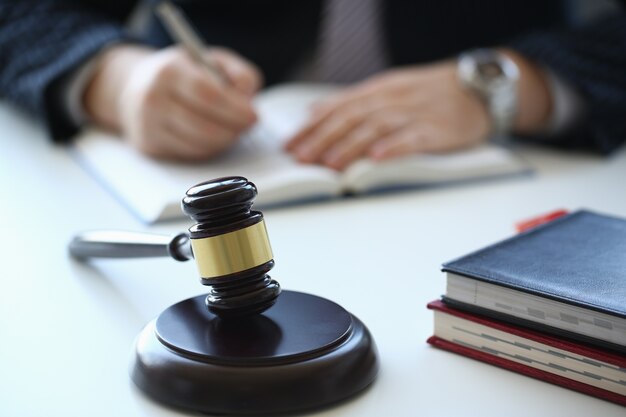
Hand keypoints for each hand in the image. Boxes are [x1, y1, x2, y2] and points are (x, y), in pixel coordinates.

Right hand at [84, 44, 262, 160]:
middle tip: (248, 126)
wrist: (136, 86)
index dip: (235, 109)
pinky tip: (213, 136)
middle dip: (234, 130)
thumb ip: (239, 74)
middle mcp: (153, 98)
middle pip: (204, 126)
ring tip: (232, 128)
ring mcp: (148, 125)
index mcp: (169, 71)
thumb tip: (248, 98)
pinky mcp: (149, 145)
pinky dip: (210, 148)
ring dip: (224, 141)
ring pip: (199, 145)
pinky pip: (191, 154)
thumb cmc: (184, 73)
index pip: (208, 95)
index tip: (254, 115)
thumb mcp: (211, 60)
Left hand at [286, 51, 550, 170]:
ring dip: (350, 146)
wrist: (478, 88)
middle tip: (301, 158)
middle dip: (323, 139)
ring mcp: (414, 114)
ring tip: (329, 163)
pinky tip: (376, 159)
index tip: (291, 144)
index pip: (338, 107)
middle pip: (352, 118)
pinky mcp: (437, 130)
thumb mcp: (388, 89)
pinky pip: (412, 138)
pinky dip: (393, 148)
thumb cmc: (429, 93)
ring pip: (376, 128)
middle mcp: (392, 99)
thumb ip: (352, 101)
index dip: (312, 127)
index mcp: (379, 90)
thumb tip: (314, 112)